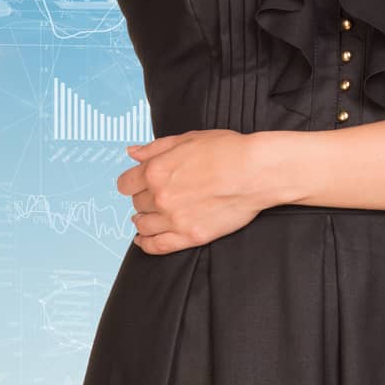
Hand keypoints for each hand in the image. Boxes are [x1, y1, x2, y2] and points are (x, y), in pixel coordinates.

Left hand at [118, 130, 274, 254]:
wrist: (259, 172)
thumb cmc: (229, 151)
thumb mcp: (190, 138)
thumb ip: (156, 147)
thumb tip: (132, 152)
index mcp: (156, 171)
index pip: (125, 184)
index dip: (133, 182)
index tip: (140, 183)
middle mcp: (161, 197)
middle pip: (137, 203)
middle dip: (146, 198)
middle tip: (160, 195)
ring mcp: (175, 219)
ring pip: (143, 226)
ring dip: (145, 220)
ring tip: (153, 216)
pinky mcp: (191, 236)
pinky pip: (157, 246)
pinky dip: (146, 245)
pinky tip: (144, 240)